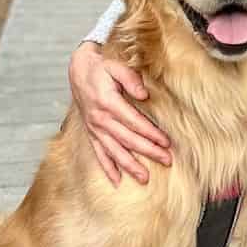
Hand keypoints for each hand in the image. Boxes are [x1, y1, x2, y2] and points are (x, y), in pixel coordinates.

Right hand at [68, 42, 171, 185]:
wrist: (79, 69)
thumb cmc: (101, 67)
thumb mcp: (116, 66)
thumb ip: (130, 78)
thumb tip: (144, 94)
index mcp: (108, 103)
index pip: (134, 122)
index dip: (151, 133)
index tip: (166, 142)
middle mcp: (100, 119)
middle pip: (127, 140)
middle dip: (148, 151)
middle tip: (167, 160)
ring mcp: (94, 128)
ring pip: (113, 151)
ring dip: (130, 166)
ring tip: (145, 178)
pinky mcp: (91, 132)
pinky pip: (98, 153)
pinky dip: (107, 168)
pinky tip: (117, 180)